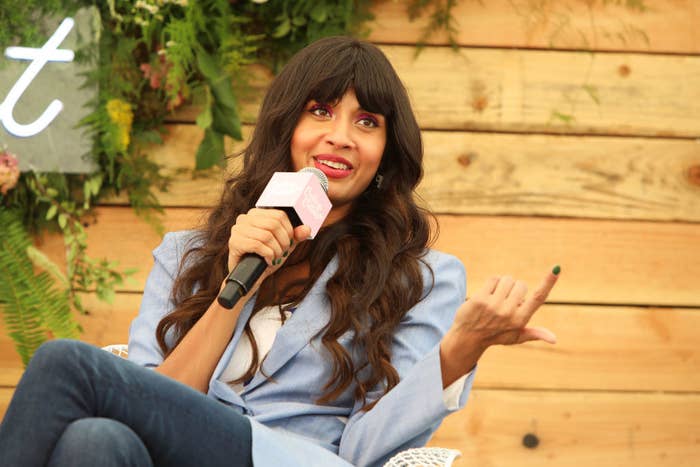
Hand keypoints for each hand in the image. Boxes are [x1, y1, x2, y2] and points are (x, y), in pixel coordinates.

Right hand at [227, 208, 310, 271]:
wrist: (249, 277)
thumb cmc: (266, 258)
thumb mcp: (284, 245)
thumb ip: (295, 236)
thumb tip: (306, 229)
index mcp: (256, 214)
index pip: (279, 215)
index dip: (289, 231)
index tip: (288, 243)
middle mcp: (245, 218)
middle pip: (274, 224)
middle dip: (283, 242)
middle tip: (282, 252)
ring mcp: (237, 230)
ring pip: (266, 235)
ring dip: (276, 250)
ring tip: (275, 257)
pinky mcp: (234, 242)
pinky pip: (257, 245)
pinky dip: (267, 255)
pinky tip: (267, 261)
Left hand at [440, 266, 559, 385]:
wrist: (467, 337)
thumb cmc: (495, 335)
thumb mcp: (516, 337)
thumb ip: (535, 334)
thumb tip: (555, 339)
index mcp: (520, 320)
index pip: (538, 298)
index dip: (548, 282)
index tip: (556, 268)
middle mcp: (508, 313)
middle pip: (521, 284)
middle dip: (515, 289)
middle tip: (505, 301)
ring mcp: (493, 306)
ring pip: (507, 279)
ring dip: (503, 284)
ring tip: (496, 298)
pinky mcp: (480, 299)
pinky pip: (493, 279)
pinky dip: (492, 283)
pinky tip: (487, 294)